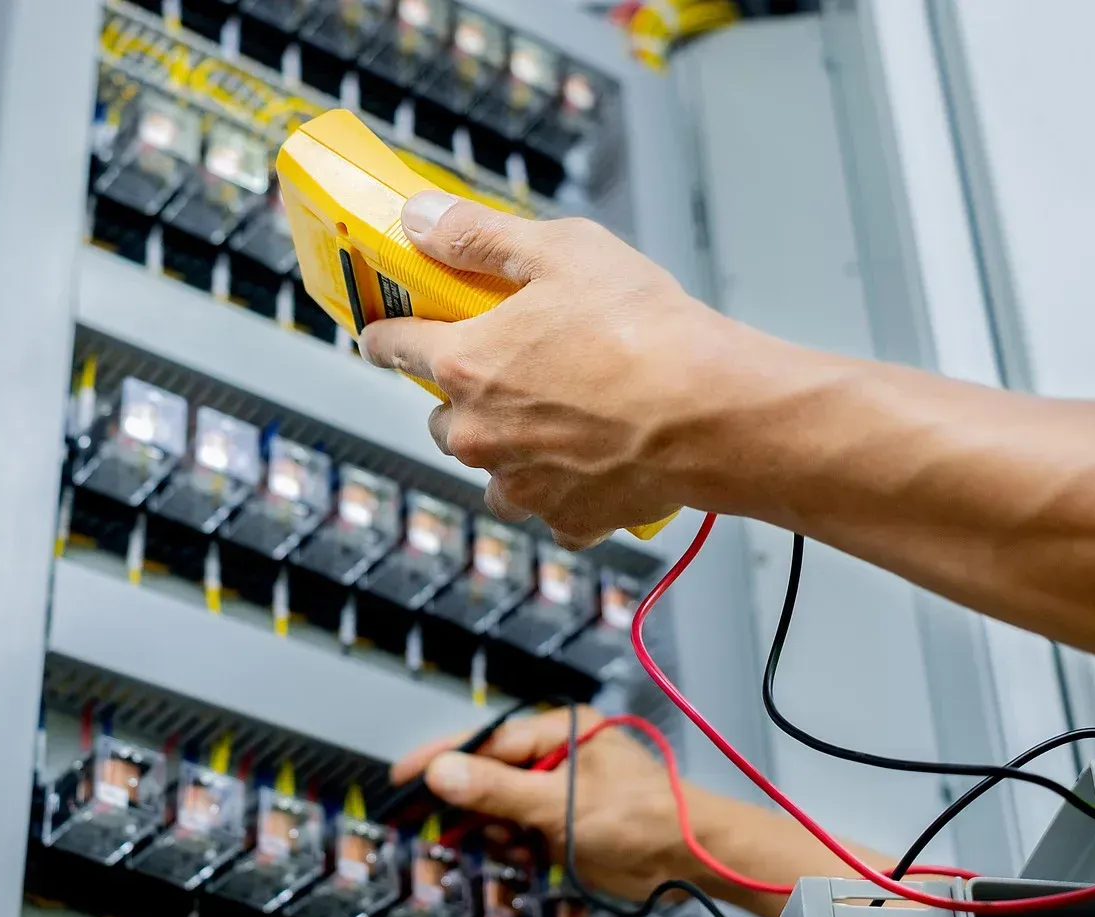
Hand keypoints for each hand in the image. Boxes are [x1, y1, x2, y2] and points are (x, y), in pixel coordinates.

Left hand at [358, 191, 733, 547]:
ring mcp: (519, 483)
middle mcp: (478, 434)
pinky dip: (563, 489)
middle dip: (466, 394)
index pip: (392, 347)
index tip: (382, 335)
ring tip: (561, 417)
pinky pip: (547, 508)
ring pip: (489, 467)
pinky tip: (596, 459)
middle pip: (442, 415)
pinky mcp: (565, 520)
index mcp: (466, 365)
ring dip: (509, 447)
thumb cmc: (644, 331)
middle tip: (517, 368)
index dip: (385, 335)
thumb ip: (479, 235)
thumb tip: (420, 218)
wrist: (712, 413)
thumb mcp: (560, 250)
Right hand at [390, 707, 707, 903]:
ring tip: (509, 845)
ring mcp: (559, 793)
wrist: (691, 861)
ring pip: (500, 809)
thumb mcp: (559, 803)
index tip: (403, 777)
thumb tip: (440, 771)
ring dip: (494, 831)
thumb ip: (496, 789)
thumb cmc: (641, 817)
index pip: (485, 741)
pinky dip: (512, 847)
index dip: (442, 759)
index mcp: (558, 731)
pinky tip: (522, 856)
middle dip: (468, 803)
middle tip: (436, 825)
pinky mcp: (564, 826)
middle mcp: (556, 757)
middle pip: (488, 775)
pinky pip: (519, 832)